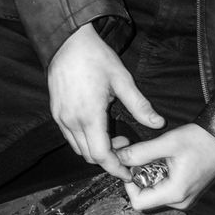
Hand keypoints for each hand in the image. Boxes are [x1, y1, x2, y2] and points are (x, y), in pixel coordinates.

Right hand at [47, 22, 162, 179]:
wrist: (67, 41)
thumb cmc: (96, 57)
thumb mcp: (122, 79)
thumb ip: (139, 105)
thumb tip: (158, 123)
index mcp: (89, 116)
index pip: (101, 156)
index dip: (116, 168)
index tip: (128, 172)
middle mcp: (72, 121)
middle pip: (90, 156)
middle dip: (109, 159)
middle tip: (126, 145)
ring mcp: (60, 118)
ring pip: (78, 149)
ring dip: (96, 150)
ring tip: (114, 135)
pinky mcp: (56, 113)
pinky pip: (70, 137)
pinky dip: (85, 141)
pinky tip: (98, 127)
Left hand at [115, 124, 214, 211]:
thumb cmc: (202, 139)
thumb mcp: (168, 142)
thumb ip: (140, 152)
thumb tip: (118, 158)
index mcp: (175, 193)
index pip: (138, 202)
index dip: (129, 184)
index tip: (131, 165)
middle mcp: (180, 201)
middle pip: (145, 199)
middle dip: (139, 178)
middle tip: (142, 157)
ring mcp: (185, 199)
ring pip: (154, 194)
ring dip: (149, 176)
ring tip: (157, 156)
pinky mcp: (187, 192)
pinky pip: (165, 190)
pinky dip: (159, 176)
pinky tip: (166, 160)